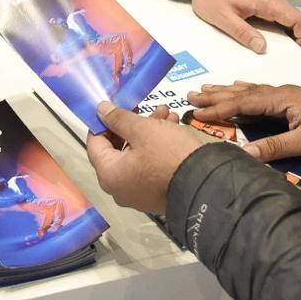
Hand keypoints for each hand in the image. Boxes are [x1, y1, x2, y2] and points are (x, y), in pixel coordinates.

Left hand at [86, 102, 207, 214]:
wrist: (205, 185)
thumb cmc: (168, 155)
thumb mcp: (143, 130)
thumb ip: (118, 118)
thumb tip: (100, 110)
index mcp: (109, 175)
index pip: (95, 143)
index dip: (103, 122)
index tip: (115, 107)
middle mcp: (119, 189)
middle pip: (117, 148)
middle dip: (133, 124)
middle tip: (145, 107)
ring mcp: (137, 194)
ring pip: (136, 154)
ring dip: (148, 132)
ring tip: (166, 114)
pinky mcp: (155, 194)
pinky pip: (148, 166)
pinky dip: (156, 147)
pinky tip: (173, 128)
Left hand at [182, 0, 300, 52]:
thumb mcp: (224, 18)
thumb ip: (244, 33)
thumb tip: (263, 48)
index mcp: (267, 1)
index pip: (298, 19)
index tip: (296, 52)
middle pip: (296, 20)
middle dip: (295, 39)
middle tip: (283, 56)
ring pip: (287, 17)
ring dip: (285, 34)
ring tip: (272, 50)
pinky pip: (277, 14)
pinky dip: (277, 28)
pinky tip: (264, 38)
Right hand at [187, 81, 300, 159]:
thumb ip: (275, 147)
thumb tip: (245, 153)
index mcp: (280, 99)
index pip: (243, 102)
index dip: (219, 108)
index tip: (198, 112)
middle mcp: (279, 93)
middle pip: (241, 92)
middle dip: (216, 95)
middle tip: (191, 95)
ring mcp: (284, 94)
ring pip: (248, 90)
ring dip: (226, 91)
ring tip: (206, 89)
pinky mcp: (289, 99)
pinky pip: (258, 91)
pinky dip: (242, 90)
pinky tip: (238, 88)